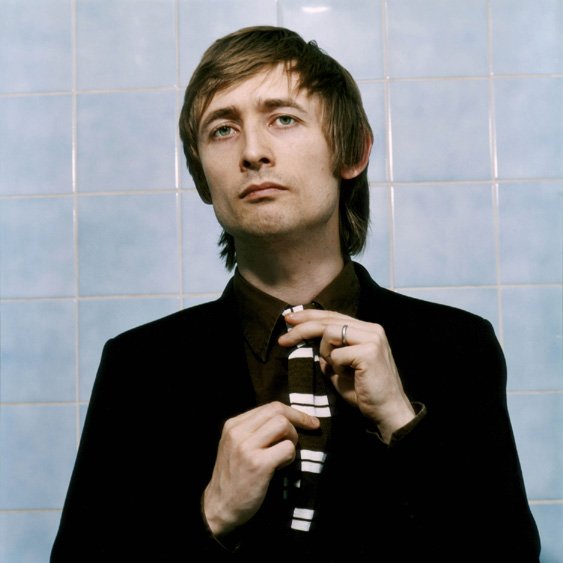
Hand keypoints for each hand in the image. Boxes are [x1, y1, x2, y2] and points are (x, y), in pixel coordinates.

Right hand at [203, 401, 319, 535]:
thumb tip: (287, 419)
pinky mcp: (258, 464)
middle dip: (298, 420)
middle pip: (277, 411)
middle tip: (307, 432)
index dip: (293, 412)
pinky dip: (290, 456)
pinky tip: (280, 467)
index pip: (270, 406)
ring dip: (292, 439)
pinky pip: (287, 448)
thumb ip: (254, 430)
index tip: (308, 420)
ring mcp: (247, 448)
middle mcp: (238, 432)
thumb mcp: (235, 446)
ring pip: (283, 425)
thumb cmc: (234, 476)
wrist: (219, 507)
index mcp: (233, 425)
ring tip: (284, 455)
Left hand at [279, 309, 414, 442]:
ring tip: (338, 369)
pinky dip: (336, 367)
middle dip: (302, 328)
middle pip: (328, 320)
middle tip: (283, 339)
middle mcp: (372, 328)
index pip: (333, 316)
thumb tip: (307, 340)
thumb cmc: (363, 392)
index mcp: (366, 329)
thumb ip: (328, 351)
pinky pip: (337, 354)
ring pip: (329, 333)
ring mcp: (372, 338)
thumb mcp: (340, 367)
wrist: (387, 412)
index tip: (288, 320)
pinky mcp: (370, 351)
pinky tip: (350, 376)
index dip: (309, 316)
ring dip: (325, 353)